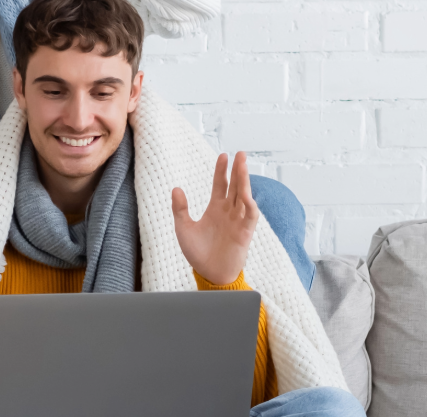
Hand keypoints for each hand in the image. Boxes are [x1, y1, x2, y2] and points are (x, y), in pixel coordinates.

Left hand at [171, 151, 258, 285]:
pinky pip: (250, 216)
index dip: (222, 170)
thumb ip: (180, 209)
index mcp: (215, 209)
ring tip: (243, 165)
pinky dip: (249, 205)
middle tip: (241, 154)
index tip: (223, 156)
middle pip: (235, 186)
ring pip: (244, 196)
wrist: (209, 274)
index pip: (221, 185)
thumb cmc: (198, 253)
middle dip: (238, 170)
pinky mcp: (245, 233)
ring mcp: (238, 221)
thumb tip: (176, 188)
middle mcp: (228, 212)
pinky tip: (245, 194)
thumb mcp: (184, 228)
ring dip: (245, 181)